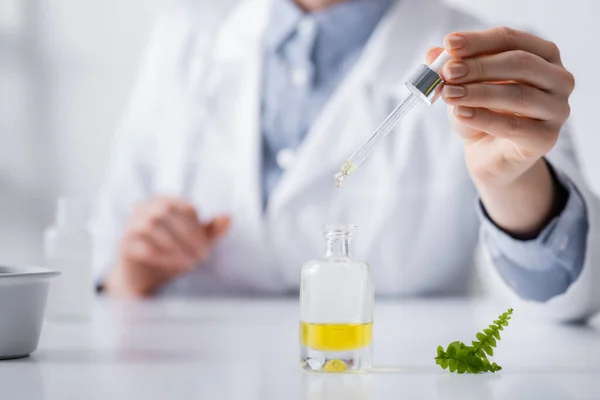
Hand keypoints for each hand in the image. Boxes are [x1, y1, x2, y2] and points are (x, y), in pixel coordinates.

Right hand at [105, 197, 229, 297]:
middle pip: (168, 212)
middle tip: (202, 256)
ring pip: (151, 225)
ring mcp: (131, 225)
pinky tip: (173, 266)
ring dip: (175, 245)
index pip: (186, 208)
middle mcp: (144, 208)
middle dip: (188, 235)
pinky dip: (161, 256)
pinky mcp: (123, 245)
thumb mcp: (195, 243)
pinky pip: (141, 245)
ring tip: (189, 263)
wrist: (145, 277)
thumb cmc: (172, 253)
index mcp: (165, 202)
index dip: (199, 228)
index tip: (208, 248)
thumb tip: (228, 218)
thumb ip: (211, 230)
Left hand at [427, 28, 574, 235]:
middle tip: (448, 72)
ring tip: (448, 94)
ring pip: (517, 94)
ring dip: (478, 93)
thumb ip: (453, 68)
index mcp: (543, 54)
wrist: (487, 155)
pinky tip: (460, 113)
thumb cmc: (481, 112)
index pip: (510, 39)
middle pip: (519, 63)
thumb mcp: (463, 86)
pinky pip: (513, 126)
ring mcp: (557, 109)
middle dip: (478, 67)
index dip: (478, 41)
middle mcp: (558, 78)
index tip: (448, 44)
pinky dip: (484, 118)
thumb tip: (433, 54)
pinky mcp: (546, 138)